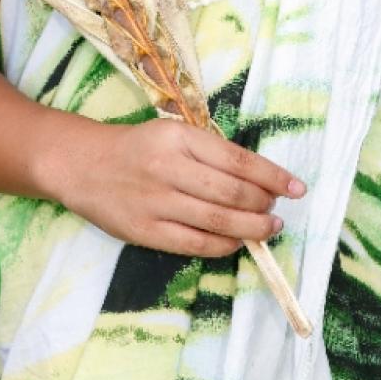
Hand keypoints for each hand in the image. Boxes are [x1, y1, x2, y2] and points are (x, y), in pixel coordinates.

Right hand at [48, 116, 306, 258]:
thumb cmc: (139, 146)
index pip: (237, 160)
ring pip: (216, 222)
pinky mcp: (145, 231)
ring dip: (250, 228)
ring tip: (269, 228)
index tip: (296, 188)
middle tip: (278, 210)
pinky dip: (222, 246)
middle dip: (263, 205)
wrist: (84, 165)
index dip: (272, 176)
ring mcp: (156, 202)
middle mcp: (169, 167)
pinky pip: (194, 244)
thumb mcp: (174, 133)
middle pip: (231, 193)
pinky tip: (236, 243)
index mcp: (180, 137)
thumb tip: (257, 180)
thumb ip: (210, 152)